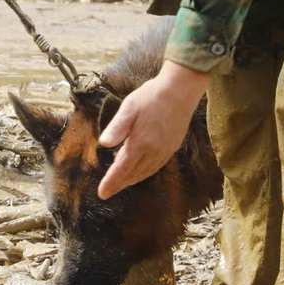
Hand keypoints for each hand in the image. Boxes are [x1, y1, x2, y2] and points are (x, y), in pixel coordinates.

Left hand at [96, 60, 210, 199]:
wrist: (181, 91)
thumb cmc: (152, 96)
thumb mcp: (129, 107)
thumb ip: (117, 127)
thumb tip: (103, 144)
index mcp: (140, 143)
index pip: (122, 169)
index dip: (111, 183)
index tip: (102, 193)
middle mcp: (153, 151)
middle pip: (133, 174)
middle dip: (120, 184)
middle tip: (108, 191)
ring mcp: (164, 150)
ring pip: (146, 172)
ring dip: (132, 180)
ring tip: (122, 184)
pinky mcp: (172, 146)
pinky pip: (157, 166)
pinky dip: (146, 173)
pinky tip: (142, 171)